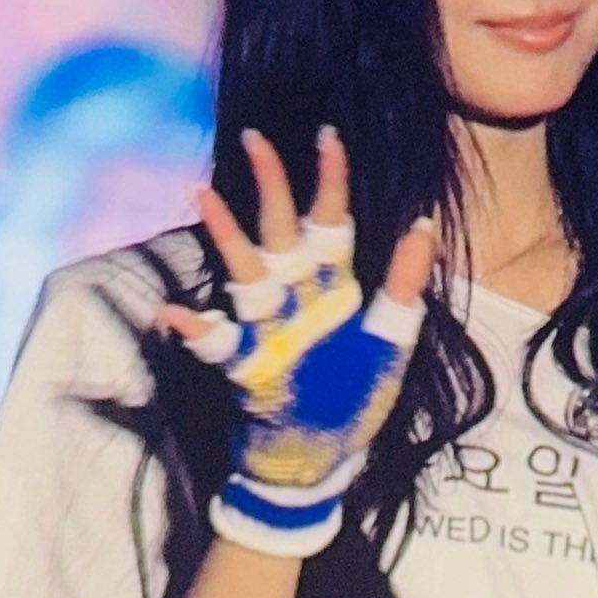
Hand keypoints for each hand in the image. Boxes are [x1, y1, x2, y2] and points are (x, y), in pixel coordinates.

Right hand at [159, 127, 433, 556]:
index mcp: (333, 290)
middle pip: (281, 231)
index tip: (327, 135)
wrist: (320, 462)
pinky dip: (194, 329)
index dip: (330, 181)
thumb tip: (424, 222)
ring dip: (225, 236)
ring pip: (244, 272)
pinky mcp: (244, 366)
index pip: (331, 223)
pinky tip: (174, 314)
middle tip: (256, 138)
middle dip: (269, 186)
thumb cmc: (354, 402)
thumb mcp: (389, 345)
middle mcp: (296, 300)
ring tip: (203, 196)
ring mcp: (266, 329)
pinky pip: (216, 343)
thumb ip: (404, 288)